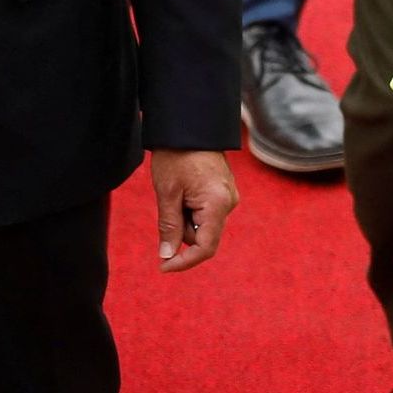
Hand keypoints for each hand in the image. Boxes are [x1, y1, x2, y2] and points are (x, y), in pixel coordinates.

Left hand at [148, 148, 239, 272]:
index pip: (205, 248)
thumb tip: (168, 257)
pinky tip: (183, 189)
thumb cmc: (176, 156)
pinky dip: (190, 208)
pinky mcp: (224, 191)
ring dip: (184, 217)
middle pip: (202, 236)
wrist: (189, 125)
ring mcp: (229, 196)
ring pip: (203, 224)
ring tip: (176, 190)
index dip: (184, 262)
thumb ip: (170, 227)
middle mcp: (229, 202)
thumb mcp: (167, 193)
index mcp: (218, 204)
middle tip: (168, 202)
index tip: (163, 267)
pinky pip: (206, 212)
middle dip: (181, 229)